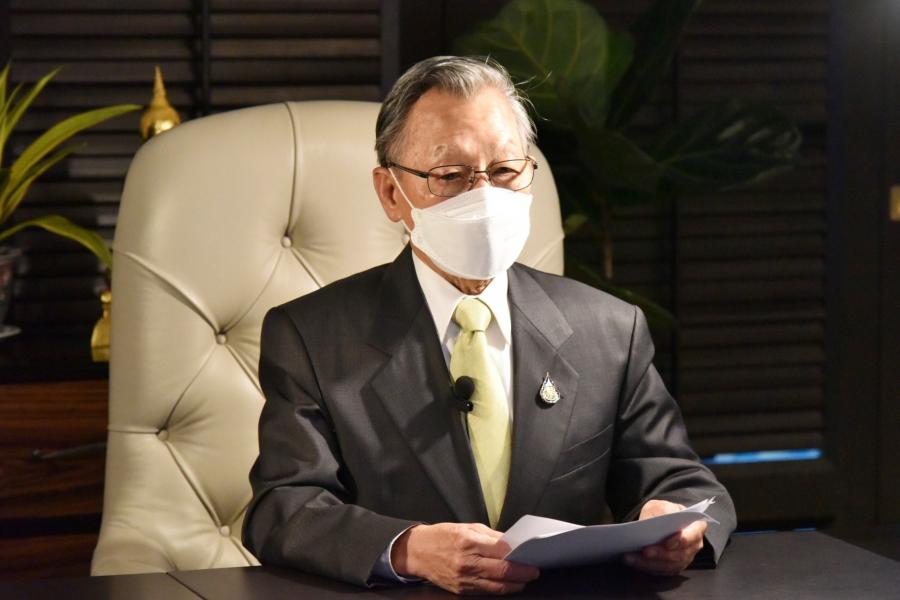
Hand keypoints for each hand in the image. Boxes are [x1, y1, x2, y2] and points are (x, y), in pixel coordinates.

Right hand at [392, 522, 539, 594]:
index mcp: (469, 542)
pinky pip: (486, 592)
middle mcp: (467, 562)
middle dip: (523, 573)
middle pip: (503, 571)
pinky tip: (508, 584)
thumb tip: (511, 542)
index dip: (519, 554)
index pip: (502, 551)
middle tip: (534, 571)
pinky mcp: (461, 590)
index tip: (531, 554)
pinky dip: (500, 589)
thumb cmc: (442, 536)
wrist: (417, 552)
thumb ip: (490, 536)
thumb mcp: (467, 527)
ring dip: (515, 584)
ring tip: (524, 580)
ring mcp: (464, 578)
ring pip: (497, 586)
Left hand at [622, 499, 706, 575]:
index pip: (693, 535)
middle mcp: (694, 545)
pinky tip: (632, 561)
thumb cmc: (663, 512)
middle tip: (645, 551)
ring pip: (669, 566)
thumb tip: (663, 518)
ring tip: (631, 557)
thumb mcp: (663, 505)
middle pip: (680, 554)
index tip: (668, 543)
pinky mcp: (673, 567)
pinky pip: (660, 571)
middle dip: (661, 554)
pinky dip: (645, 567)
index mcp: (697, 526)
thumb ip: (664, 510)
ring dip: (649, 563)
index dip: (682, 540)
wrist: (659, 520)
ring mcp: (685, 558)